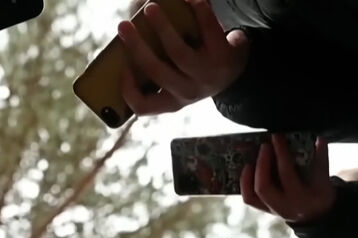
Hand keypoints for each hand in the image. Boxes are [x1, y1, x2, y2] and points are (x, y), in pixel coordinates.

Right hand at [119, 0, 249, 115]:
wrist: (234, 69)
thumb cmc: (192, 71)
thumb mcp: (175, 80)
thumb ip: (153, 68)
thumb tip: (129, 37)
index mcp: (170, 101)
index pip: (143, 106)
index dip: (128, 90)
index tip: (122, 68)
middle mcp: (187, 92)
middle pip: (156, 71)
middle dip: (137, 46)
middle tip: (123, 25)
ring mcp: (206, 75)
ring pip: (179, 52)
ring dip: (162, 27)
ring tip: (150, 8)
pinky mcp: (223, 55)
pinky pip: (208, 29)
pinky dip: (198, 11)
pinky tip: (189, 0)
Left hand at [241, 135, 335, 222]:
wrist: (316, 214)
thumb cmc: (319, 194)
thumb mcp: (324, 178)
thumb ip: (321, 159)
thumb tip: (319, 139)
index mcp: (301, 198)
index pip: (286, 174)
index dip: (280, 154)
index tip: (277, 137)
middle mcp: (283, 207)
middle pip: (263, 187)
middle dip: (261, 164)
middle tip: (264, 146)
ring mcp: (271, 210)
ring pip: (251, 196)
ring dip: (247, 176)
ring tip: (250, 159)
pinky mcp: (264, 209)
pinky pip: (249, 199)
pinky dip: (245, 183)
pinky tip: (247, 169)